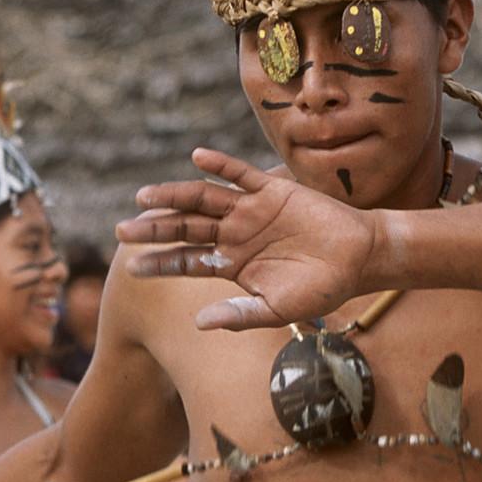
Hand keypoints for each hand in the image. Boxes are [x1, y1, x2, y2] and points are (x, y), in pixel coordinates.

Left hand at [116, 149, 377, 331]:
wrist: (359, 259)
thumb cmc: (320, 288)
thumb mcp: (276, 310)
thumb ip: (239, 315)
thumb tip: (199, 323)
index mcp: (232, 263)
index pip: (187, 261)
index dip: (160, 263)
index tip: (132, 266)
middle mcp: (235, 234)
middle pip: (186, 227)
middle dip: (155, 228)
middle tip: (121, 230)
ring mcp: (251, 210)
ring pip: (204, 200)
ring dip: (174, 196)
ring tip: (144, 197)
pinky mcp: (272, 190)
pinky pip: (241, 174)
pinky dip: (221, 166)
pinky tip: (197, 158)